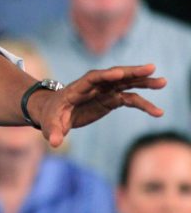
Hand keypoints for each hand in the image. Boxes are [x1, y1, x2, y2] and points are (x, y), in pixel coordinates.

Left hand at [36, 64, 165, 147]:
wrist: (54, 112)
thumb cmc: (50, 116)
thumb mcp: (50, 124)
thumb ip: (53, 132)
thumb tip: (54, 143)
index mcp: (77, 89)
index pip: (91, 78)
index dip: (104, 75)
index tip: (119, 73)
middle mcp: (93, 86)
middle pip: (113, 76)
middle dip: (131, 72)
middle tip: (151, 68)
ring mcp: (103, 91)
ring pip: (125, 84)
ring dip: (143, 82)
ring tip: (162, 82)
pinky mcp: (110, 100)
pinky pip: (129, 99)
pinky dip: (143, 104)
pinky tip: (157, 111)